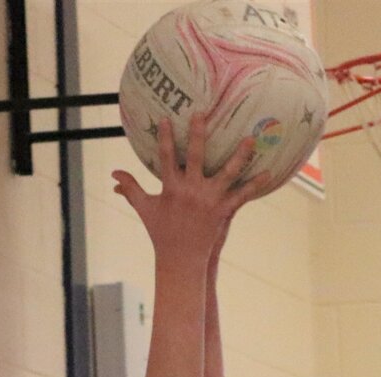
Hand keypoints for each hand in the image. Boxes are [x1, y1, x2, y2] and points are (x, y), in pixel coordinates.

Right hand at [111, 112, 271, 258]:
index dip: (166, 137)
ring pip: (227, 173)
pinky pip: (242, 195)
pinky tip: (268, 172)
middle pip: (197, 156)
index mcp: (171, 188)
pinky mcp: (224, 211)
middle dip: (199, 133)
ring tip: (250, 138)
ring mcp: (209, 200)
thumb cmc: (161, 232)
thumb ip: (130, 188)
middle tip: (202, 113)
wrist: (181, 259)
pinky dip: (255, 184)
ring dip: (240, 155)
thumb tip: (113, 175)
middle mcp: (191, 191)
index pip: (166, 157)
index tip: (168, 118)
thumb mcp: (144, 208)